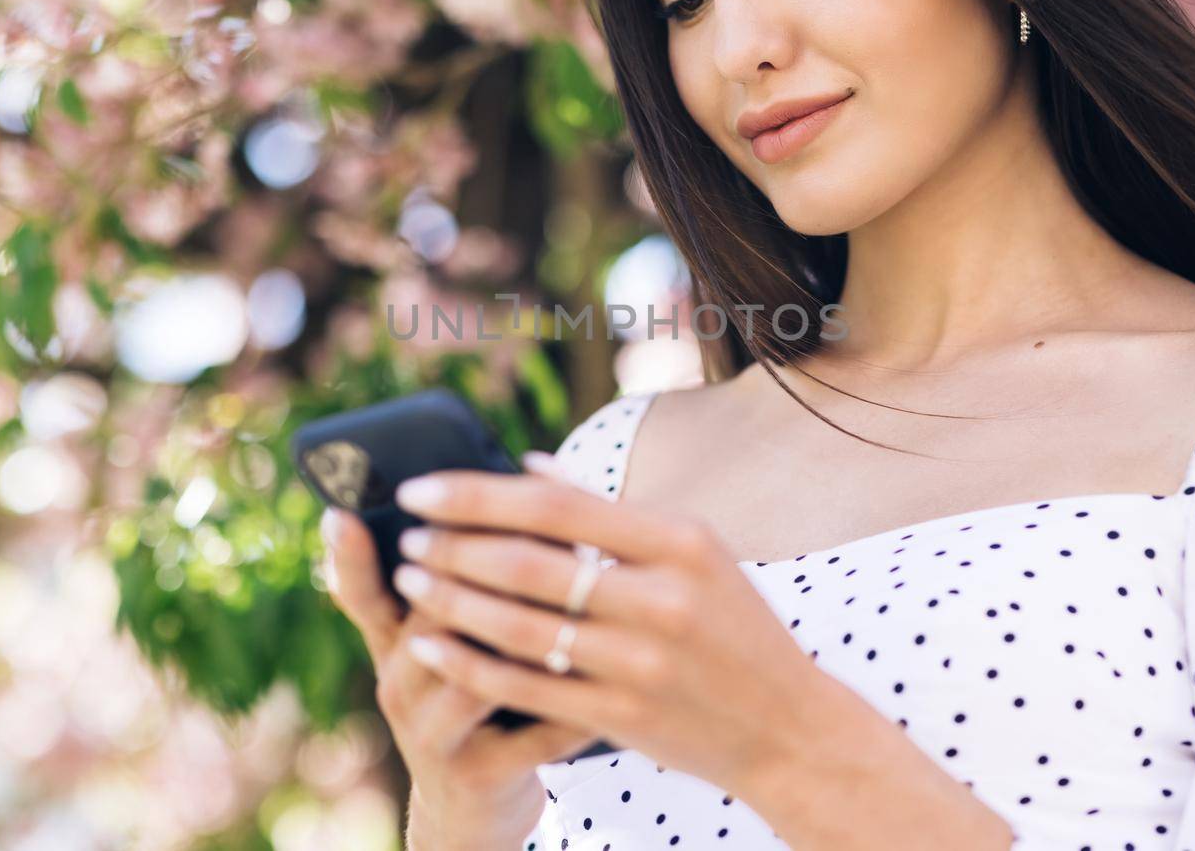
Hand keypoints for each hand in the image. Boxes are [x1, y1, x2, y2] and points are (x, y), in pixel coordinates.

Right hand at [317, 504, 602, 846]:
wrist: (474, 807)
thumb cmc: (477, 700)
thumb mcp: (451, 643)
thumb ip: (464, 578)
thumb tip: (516, 475)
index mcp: (395, 641)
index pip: (363, 590)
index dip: (348, 556)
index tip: (340, 512)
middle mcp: (400, 684)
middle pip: (432, 615)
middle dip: (487, 571)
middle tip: (544, 531)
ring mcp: (430, 734)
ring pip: (476, 672)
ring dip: (532, 633)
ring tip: (585, 599)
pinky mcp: (475, 774)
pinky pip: (534, 730)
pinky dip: (577, 702)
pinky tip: (617, 677)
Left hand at [383, 452, 827, 796]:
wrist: (788, 728)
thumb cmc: (734, 627)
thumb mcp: (695, 551)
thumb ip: (612, 512)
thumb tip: (528, 466)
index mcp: (679, 542)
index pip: (556, 506)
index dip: (477, 494)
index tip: (422, 487)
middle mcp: (661, 599)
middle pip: (528, 564)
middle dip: (453, 547)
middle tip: (407, 535)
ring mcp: (642, 662)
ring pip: (520, 626)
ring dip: (450, 600)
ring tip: (409, 580)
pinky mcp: (624, 716)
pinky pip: (526, 686)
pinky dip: (469, 662)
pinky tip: (430, 644)